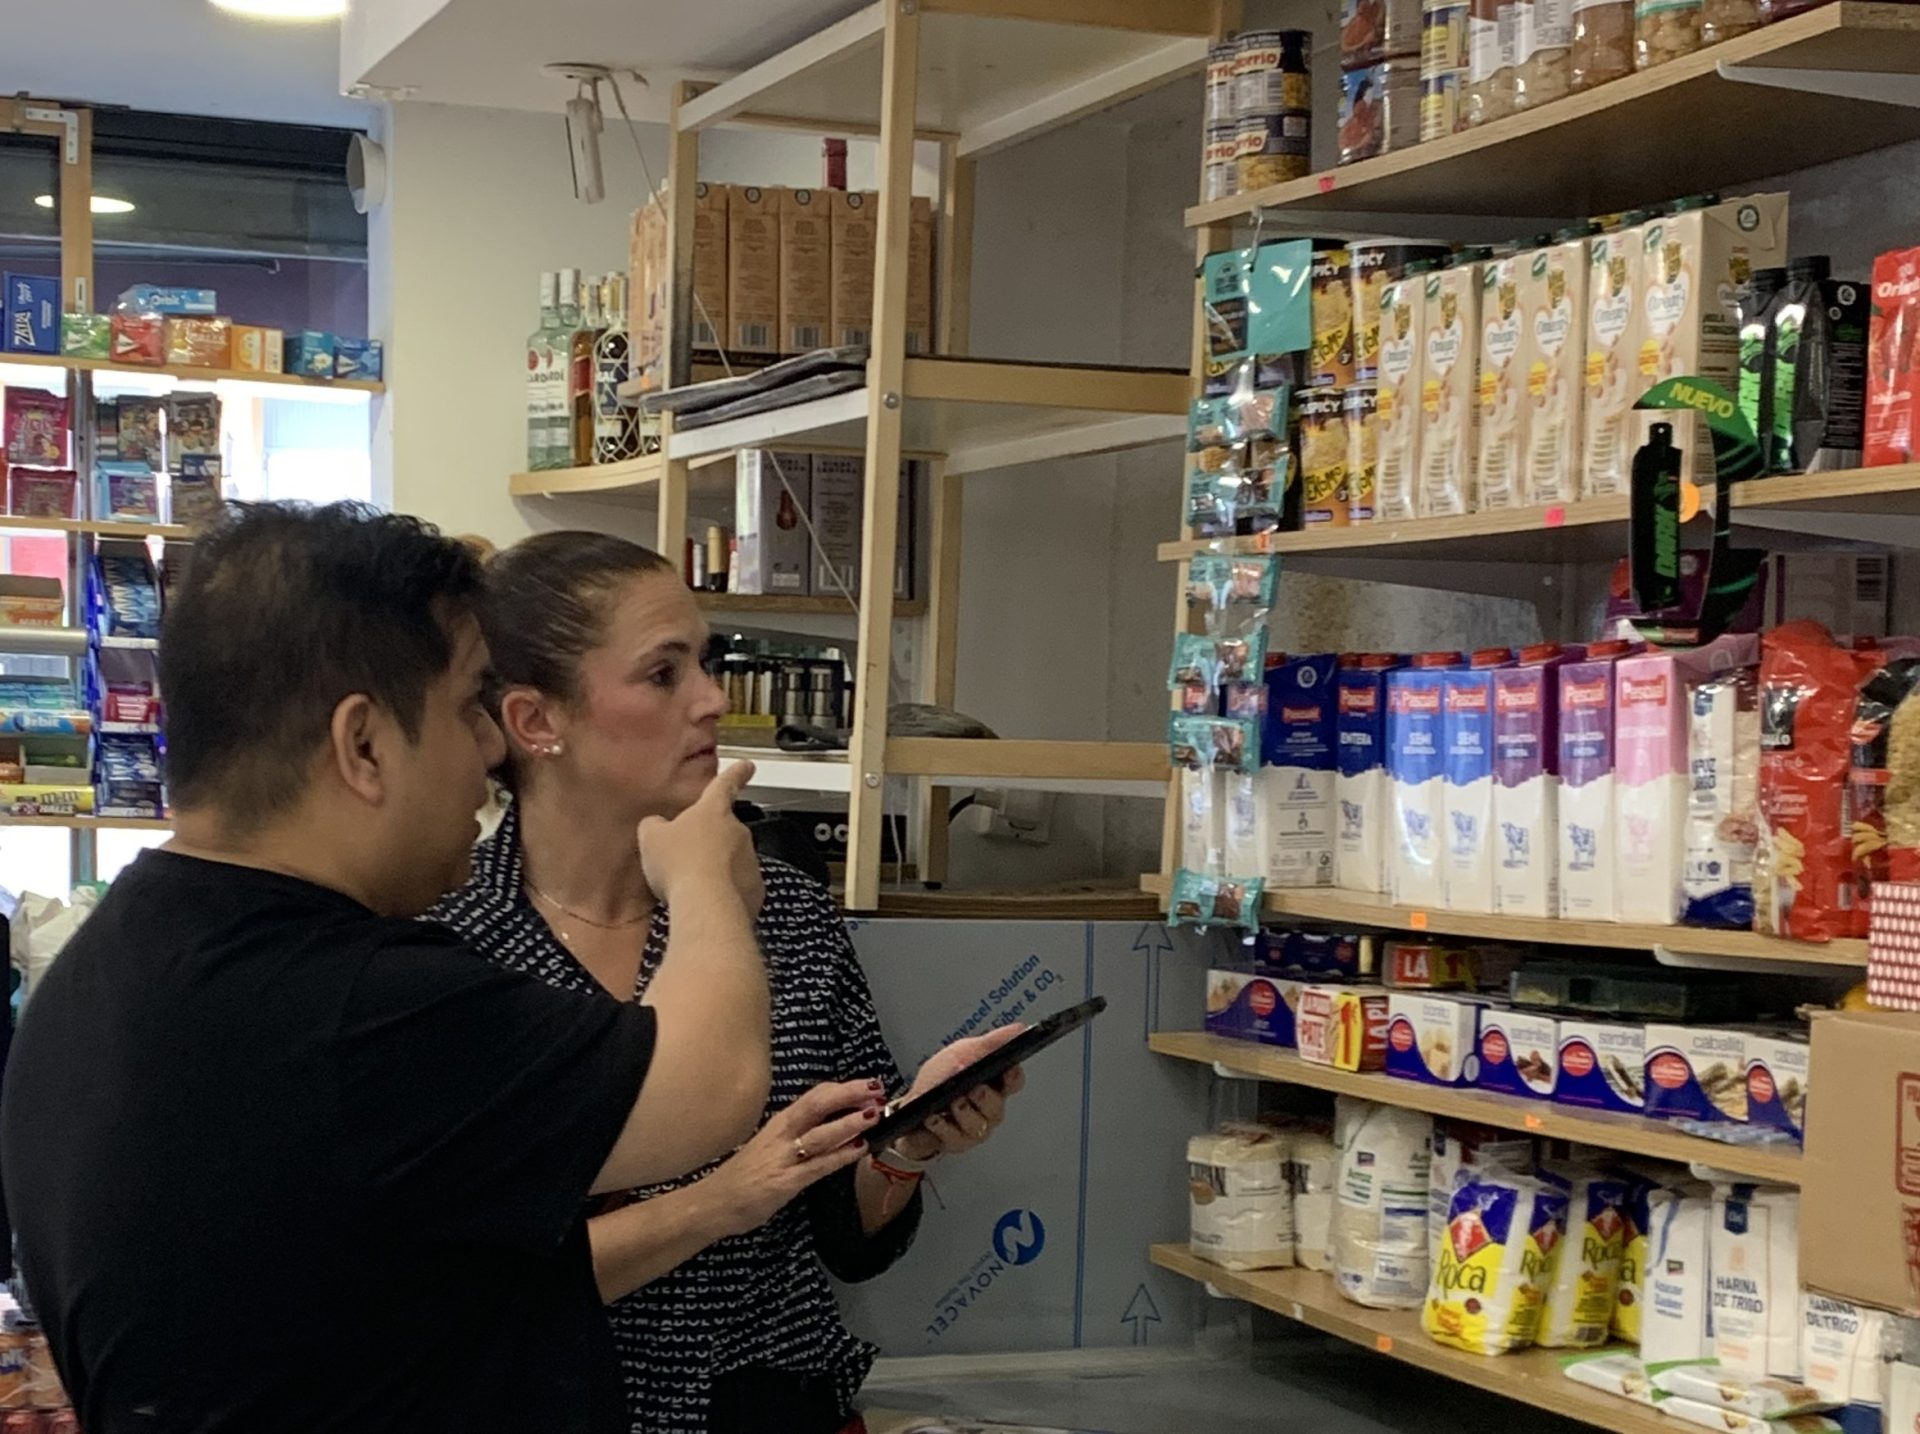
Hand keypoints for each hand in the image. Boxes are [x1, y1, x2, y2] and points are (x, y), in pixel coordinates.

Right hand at [638, 761, 763, 918]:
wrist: (706, 905)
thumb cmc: (679, 865)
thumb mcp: (651, 839)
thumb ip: (655, 826)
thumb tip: (656, 825)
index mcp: (712, 812)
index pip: (724, 785)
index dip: (735, 774)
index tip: (747, 765)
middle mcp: (737, 831)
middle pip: (724, 830)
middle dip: (710, 842)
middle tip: (688, 857)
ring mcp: (750, 860)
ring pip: (732, 860)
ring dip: (715, 869)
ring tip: (691, 885)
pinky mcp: (754, 889)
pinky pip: (738, 886)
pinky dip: (724, 892)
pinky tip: (706, 903)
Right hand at [700, 1079, 881, 1238]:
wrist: (713, 1203)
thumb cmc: (746, 1174)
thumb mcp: (772, 1145)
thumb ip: (798, 1134)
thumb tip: (833, 1125)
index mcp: (781, 1122)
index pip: (815, 1096)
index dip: (844, 1089)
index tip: (867, 1086)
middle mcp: (782, 1133)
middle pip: (819, 1104)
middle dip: (850, 1093)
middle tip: (877, 1089)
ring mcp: (783, 1157)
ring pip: (821, 1134)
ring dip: (849, 1122)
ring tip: (874, 1115)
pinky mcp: (785, 1182)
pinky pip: (818, 1166)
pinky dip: (840, 1156)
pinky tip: (859, 1149)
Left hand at [891, 1024, 1027, 1162]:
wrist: (908, 1106)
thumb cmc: (938, 1080)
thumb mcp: (961, 1053)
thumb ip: (989, 1043)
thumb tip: (1019, 1029)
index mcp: (993, 1084)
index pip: (1014, 1082)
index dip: (1013, 1077)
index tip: (1007, 1070)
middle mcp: (987, 1109)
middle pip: (997, 1107)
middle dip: (985, 1097)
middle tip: (974, 1088)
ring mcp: (973, 1129)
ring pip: (978, 1125)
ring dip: (963, 1111)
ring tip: (952, 1101)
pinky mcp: (955, 1143)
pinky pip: (954, 1137)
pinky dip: (942, 1124)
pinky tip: (933, 1116)